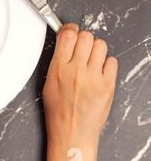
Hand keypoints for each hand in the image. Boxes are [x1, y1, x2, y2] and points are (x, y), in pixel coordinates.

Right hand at [43, 23, 117, 160]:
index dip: (70, 28)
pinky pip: (112, 62)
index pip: (68, 34)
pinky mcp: (108, 85)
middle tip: (81, 47)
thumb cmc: (58, 111)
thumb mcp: (48, 83)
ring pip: (101, 45)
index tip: (71, 30)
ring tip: (91, 59)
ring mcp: (94, 78)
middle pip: (86, 36)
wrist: (72, 132)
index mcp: (58, 68)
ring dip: (96, 49)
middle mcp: (76, 70)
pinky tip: (99, 71)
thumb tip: (65, 44)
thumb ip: (58, 61)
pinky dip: (106, 64)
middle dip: (83, 39)